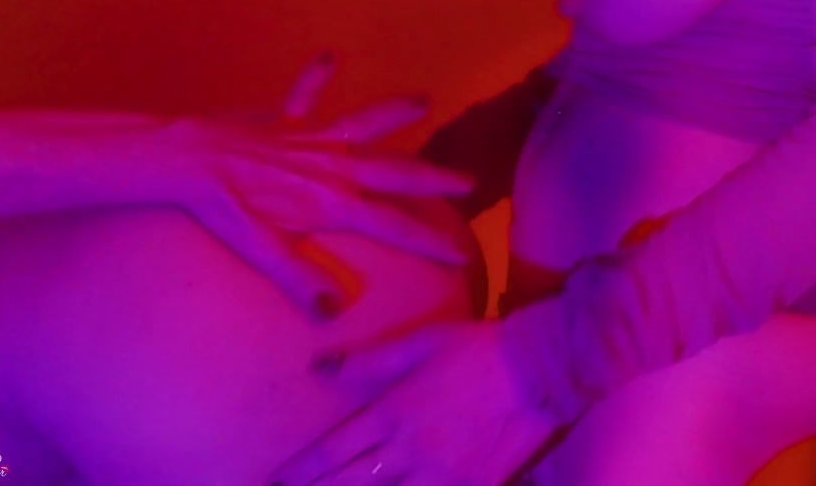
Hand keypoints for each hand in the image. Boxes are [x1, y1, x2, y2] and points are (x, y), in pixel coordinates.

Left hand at [145, 54, 473, 317]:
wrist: (185, 159)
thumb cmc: (220, 206)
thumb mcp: (259, 247)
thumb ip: (298, 276)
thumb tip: (333, 312)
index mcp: (331, 201)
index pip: (392, 224)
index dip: (429, 241)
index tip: (461, 253)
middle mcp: (331, 167)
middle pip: (395, 171)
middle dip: (434, 179)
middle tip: (469, 181)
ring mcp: (311, 140)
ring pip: (364, 124)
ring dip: (394, 113)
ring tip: (424, 100)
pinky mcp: (285, 123)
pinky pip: (306, 95)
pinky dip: (317, 78)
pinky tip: (329, 56)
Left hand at [271, 322, 558, 484]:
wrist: (538, 369)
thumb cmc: (475, 349)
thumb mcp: (418, 343)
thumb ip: (368, 360)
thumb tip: (321, 368)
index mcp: (392, 414)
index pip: (333, 451)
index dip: (301, 472)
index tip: (277, 480)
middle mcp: (409, 451)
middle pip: (351, 484)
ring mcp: (441, 475)